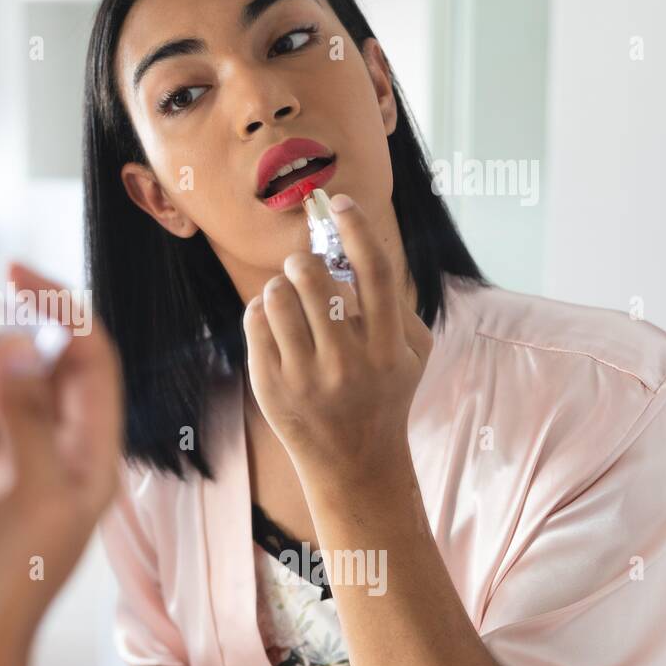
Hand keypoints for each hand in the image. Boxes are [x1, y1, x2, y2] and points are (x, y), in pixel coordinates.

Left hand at [242, 194, 432, 483]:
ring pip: (277, 297)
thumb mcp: (411, 355)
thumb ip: (396, 304)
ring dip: (279, 286)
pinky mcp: (270, 385)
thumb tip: (358, 250)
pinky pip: (255, 322)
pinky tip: (274, 323)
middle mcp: (347, 361)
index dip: (357, 227)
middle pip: (315, 278)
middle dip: (302, 261)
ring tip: (288, 298)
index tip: (339, 203)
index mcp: (388, 347)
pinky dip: (261, 311)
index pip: (374, 271)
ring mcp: (305, 376)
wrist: (353, 462)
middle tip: (300, 265)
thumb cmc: (383, 394)